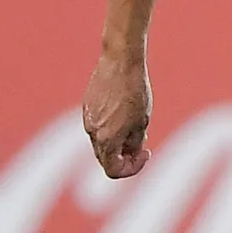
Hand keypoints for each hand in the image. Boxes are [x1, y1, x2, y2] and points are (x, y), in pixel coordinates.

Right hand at [82, 47, 152, 179]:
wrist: (120, 61)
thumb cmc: (136, 90)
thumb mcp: (142, 122)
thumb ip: (134, 143)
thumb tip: (130, 153)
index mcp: (106, 139)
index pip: (113, 170)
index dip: (132, 168)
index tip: (145, 153)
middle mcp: (92, 132)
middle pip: (105, 158)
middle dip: (124, 157)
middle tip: (142, 145)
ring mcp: (87, 119)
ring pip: (100, 142)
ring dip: (117, 143)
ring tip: (134, 126)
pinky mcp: (86, 106)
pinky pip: (96, 126)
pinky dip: (109, 129)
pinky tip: (123, 113)